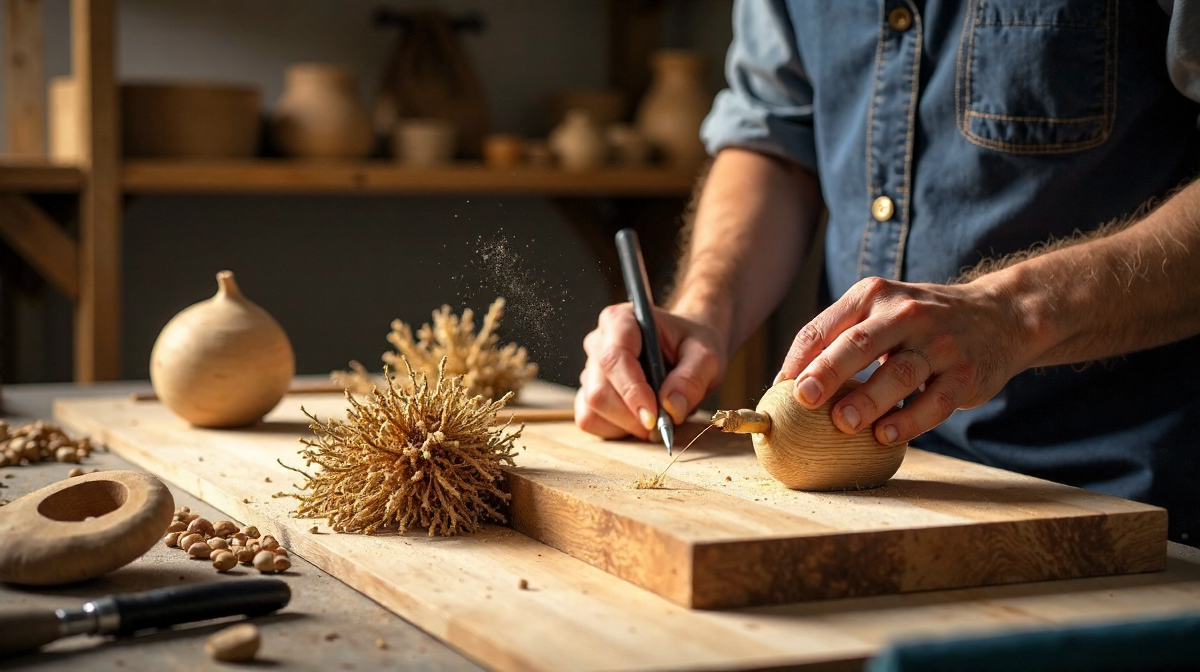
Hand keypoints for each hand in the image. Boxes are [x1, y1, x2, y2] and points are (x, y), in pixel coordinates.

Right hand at [576, 303, 726, 439]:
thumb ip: (692, 379)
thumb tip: (671, 408)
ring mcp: (589, 369)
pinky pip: (590, 420)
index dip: (631, 391)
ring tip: (655, 418)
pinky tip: (638, 420)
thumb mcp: (706, 358)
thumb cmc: (692, 347)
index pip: (614, 358)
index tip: (654, 416)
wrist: (687, 350)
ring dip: (625, 424)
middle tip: (662, 425)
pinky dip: (615, 429)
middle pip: (599, 390)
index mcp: (620, 321)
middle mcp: (598, 342)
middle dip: (631, 416)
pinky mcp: (587, 392)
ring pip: (593, 408)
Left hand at [775, 276, 1033, 445]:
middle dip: (828, 370)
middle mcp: (906, 313)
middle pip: (860, 344)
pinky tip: (886, 436)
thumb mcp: (881, 310)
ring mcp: (940, 343)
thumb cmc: (921, 322)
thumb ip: (839, 337)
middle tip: (804, 398)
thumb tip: (787, 384)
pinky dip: (910, 420)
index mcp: (872, 296)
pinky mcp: (966, 373)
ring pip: (899, 373)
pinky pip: (936, 400)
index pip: (825, 326)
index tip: (780, 389)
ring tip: (843, 423)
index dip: (799, 359)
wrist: (1000, 315)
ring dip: (869, 400)